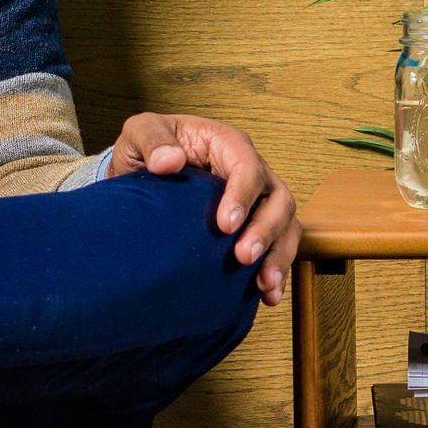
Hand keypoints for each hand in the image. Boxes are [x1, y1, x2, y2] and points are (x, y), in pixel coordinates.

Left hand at [109, 111, 300, 303]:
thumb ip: (151, 140)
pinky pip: (279, 247)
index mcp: (229, 145)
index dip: (243, 196)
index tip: (225, 225)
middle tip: (243, 257)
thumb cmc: (149, 147)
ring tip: (264, 284)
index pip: (248, 167)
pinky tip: (267, 296)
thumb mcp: (141, 131)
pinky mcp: (256, 226)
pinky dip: (277, 272)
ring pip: (287, 225)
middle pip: (278, 199)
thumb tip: (169, 161)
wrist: (148, 174)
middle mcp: (253, 172)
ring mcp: (259, 201)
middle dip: (266, 231)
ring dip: (279, 256)